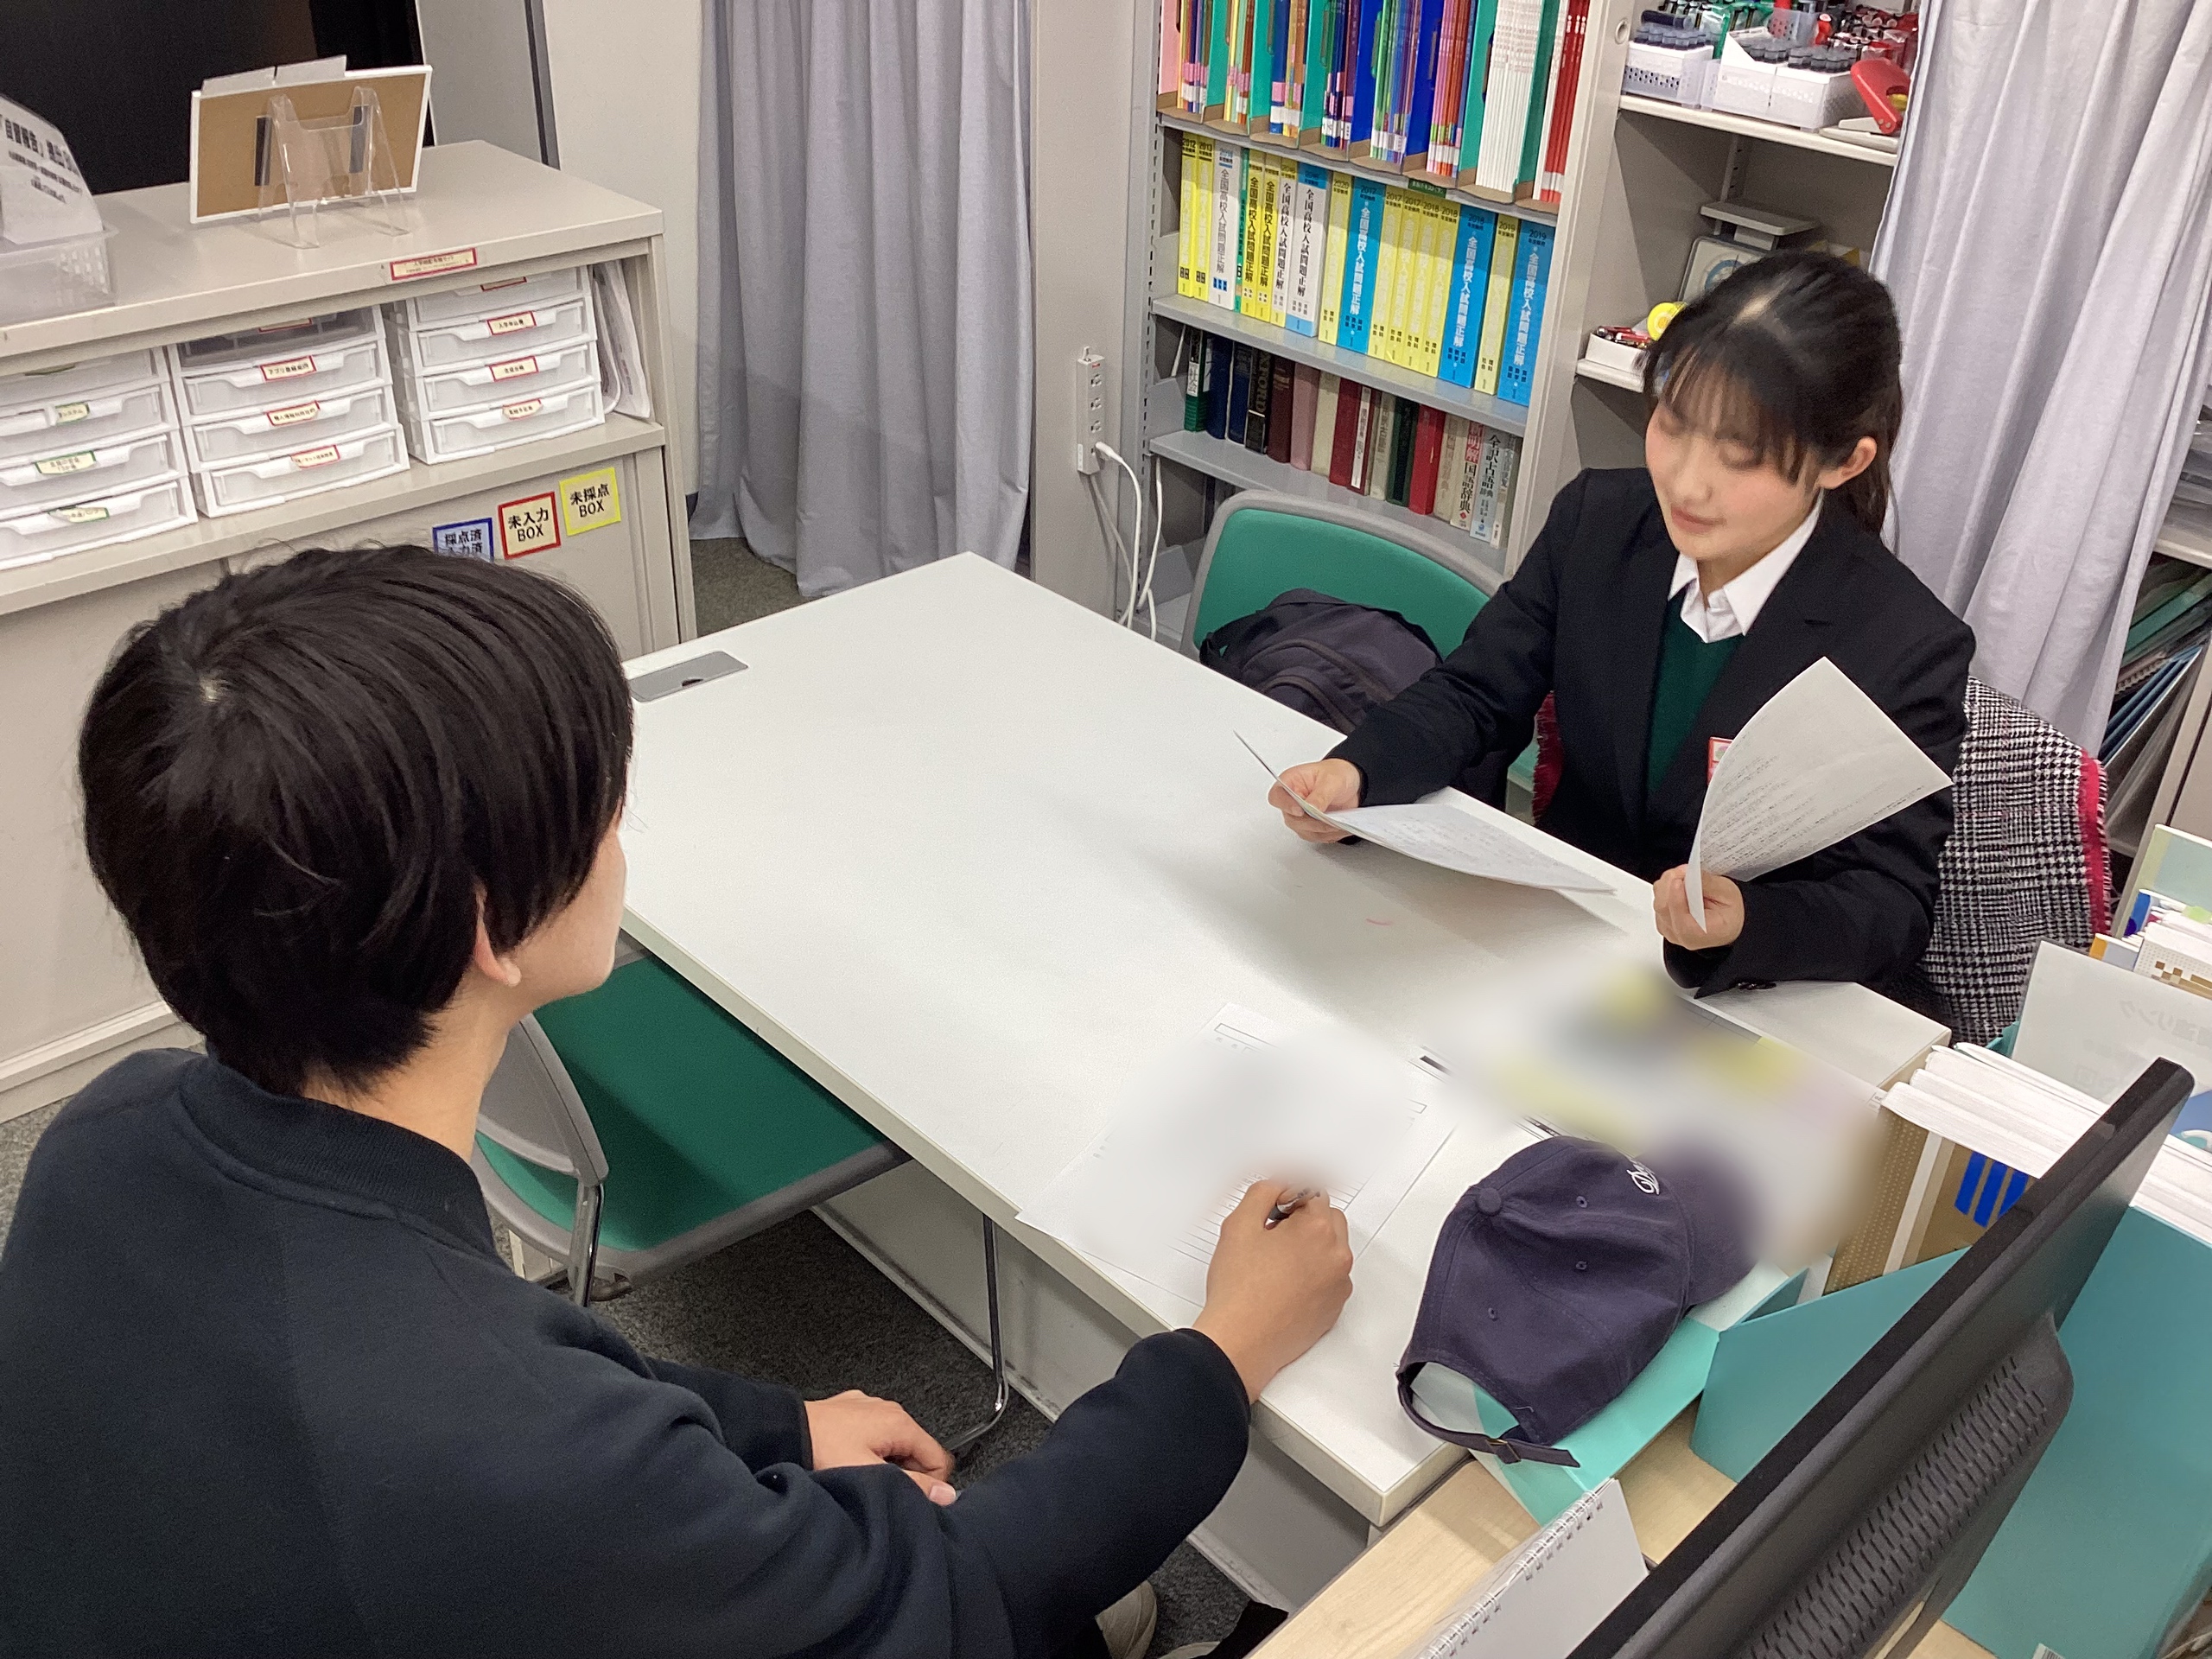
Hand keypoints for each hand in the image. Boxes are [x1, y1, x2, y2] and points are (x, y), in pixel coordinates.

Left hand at [804, 1390, 957, 1505]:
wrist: (781, 1433)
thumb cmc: (821, 1451)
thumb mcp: (871, 1475)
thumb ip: (912, 1486)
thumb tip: (946, 1495)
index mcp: (899, 1422)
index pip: (937, 1459)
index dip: (929, 1485)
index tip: (910, 1500)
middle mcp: (888, 1409)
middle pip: (915, 1451)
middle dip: (904, 1475)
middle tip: (878, 1491)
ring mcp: (867, 1407)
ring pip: (892, 1444)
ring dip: (883, 1464)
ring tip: (858, 1477)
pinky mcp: (849, 1412)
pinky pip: (871, 1435)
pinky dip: (865, 1451)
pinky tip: (845, 1462)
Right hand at [1191, 1180, 1354, 1400]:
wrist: (1242, 1341)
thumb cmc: (1239, 1289)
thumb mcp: (1239, 1225)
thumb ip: (1263, 1193)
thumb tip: (1280, 1186)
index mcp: (1317, 1230)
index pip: (1313, 1194)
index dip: (1288, 1201)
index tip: (1272, 1213)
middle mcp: (1337, 1256)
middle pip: (1329, 1220)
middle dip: (1305, 1222)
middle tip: (1272, 1238)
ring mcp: (1339, 1285)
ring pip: (1331, 1250)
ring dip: (1311, 1248)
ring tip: (1275, 1265)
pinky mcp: (1334, 1309)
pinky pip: (1331, 1280)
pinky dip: (1314, 1276)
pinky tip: (1283, 1287)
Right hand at [1269, 759, 1363, 843]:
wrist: (1349, 784)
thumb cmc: (1336, 774)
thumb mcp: (1332, 780)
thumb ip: (1320, 795)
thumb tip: (1311, 808)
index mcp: (1291, 782)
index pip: (1277, 796)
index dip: (1285, 805)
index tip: (1300, 811)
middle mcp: (1292, 801)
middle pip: (1292, 818)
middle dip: (1312, 822)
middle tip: (1329, 819)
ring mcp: (1300, 816)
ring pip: (1304, 830)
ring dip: (1323, 830)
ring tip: (1339, 824)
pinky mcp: (1310, 827)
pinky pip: (1316, 836)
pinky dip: (1329, 834)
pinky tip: (1340, 828)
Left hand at [1653, 867, 1744, 948]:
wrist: (1724, 922)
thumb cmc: (1729, 913)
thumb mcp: (1729, 894)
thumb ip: (1708, 884)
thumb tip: (1690, 873)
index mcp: (1701, 936)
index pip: (1681, 923)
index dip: (1677, 900)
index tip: (1680, 881)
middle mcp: (1680, 936)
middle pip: (1664, 909)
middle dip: (1671, 883)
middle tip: (1684, 870)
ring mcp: (1668, 929)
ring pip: (1658, 902)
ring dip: (1668, 884)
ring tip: (1685, 876)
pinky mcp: (1662, 920)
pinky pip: (1657, 901)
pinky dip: (1666, 888)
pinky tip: (1680, 885)